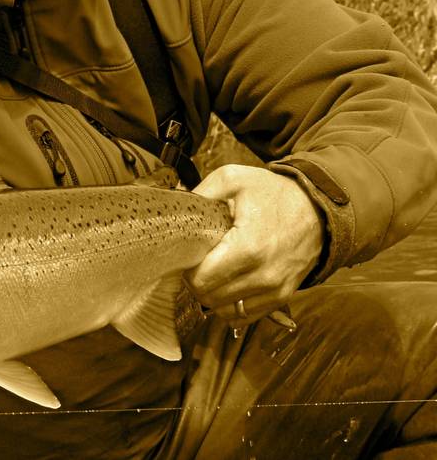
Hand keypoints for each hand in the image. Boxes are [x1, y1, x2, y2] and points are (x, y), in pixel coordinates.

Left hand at [184, 164, 322, 325]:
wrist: (319, 208)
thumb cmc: (273, 193)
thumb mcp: (234, 179)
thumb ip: (202, 193)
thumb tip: (176, 209)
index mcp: (248, 247)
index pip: (201, 280)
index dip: (188, 268)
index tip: (191, 253)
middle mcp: (264, 275)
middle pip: (209, 297)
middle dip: (197, 281)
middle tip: (199, 261)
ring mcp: (275, 290)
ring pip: (224, 311)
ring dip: (213, 294)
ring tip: (215, 271)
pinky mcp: (282, 297)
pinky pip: (244, 316)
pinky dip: (231, 305)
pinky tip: (229, 284)